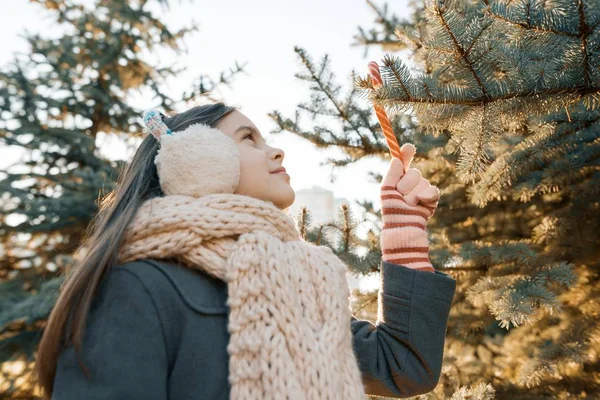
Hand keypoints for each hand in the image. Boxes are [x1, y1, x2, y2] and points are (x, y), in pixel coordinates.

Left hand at [379, 143, 439, 271]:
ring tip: (409, 205)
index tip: (408, 147)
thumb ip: (392, 175)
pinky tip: (421, 204)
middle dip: (405, 185)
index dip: (406, 153)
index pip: (404, 162)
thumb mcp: (387, 192)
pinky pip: (432, 190)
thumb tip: (396, 159)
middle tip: (401, 196)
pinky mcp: (432, 198)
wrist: (404, 226)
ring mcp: (423, 189)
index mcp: (399, 179)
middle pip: (414, 173)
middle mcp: (412, 182)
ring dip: (413, 195)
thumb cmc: (392, 211)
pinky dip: (426, 196)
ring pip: (422, 182)